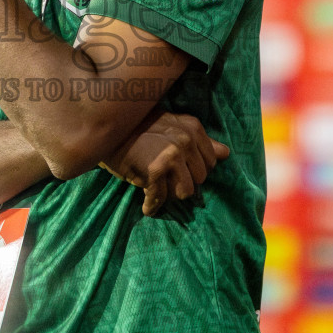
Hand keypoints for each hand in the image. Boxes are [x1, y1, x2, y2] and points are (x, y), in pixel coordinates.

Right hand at [101, 108, 229, 216]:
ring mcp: (172, 155)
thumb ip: (200, 141)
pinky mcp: (155, 170)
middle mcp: (186, 140)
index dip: (194, 170)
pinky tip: (146, 206)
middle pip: (200, 179)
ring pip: (186, 191)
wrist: (106, 127)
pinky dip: (152, 205)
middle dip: (182, 182)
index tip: (178, 171)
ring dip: (170, 194)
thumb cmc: (138, 128)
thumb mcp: (173, 126)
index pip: (211, 162)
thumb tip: (226, 153)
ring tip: (156, 189)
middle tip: (164, 180)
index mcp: (193, 128)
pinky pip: (160, 198)